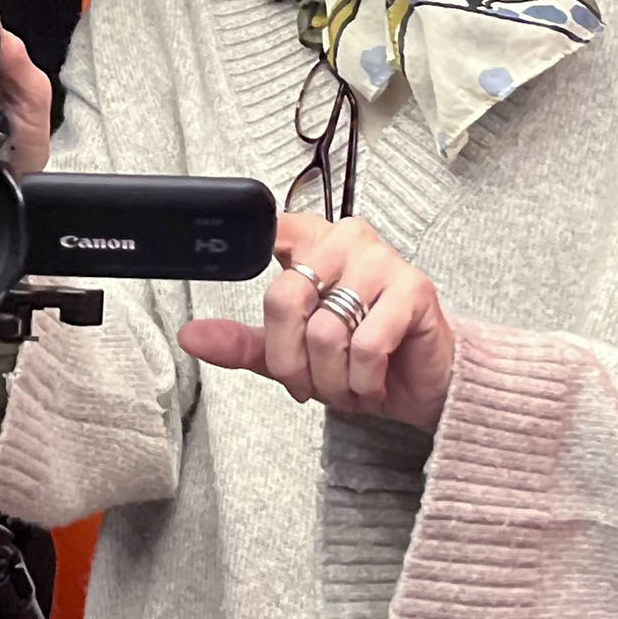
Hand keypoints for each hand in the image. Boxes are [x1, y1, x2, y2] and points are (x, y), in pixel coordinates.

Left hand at [179, 213, 457, 430]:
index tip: (254, 298)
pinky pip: (366, 345)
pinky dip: (363, 380)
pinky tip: (373, 381)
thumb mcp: (293, 353)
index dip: (249, 258)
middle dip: (292, 361)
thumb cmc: (362, 359)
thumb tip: (192, 337)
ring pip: (325, 331)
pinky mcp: (414, 289)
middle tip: (311, 383)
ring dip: (331, 379)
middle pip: (284, 297)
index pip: (267, 235)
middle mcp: (345, 241)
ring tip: (348, 383)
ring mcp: (382, 261)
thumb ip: (244, 342)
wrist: (426, 384)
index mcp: (311, 242)